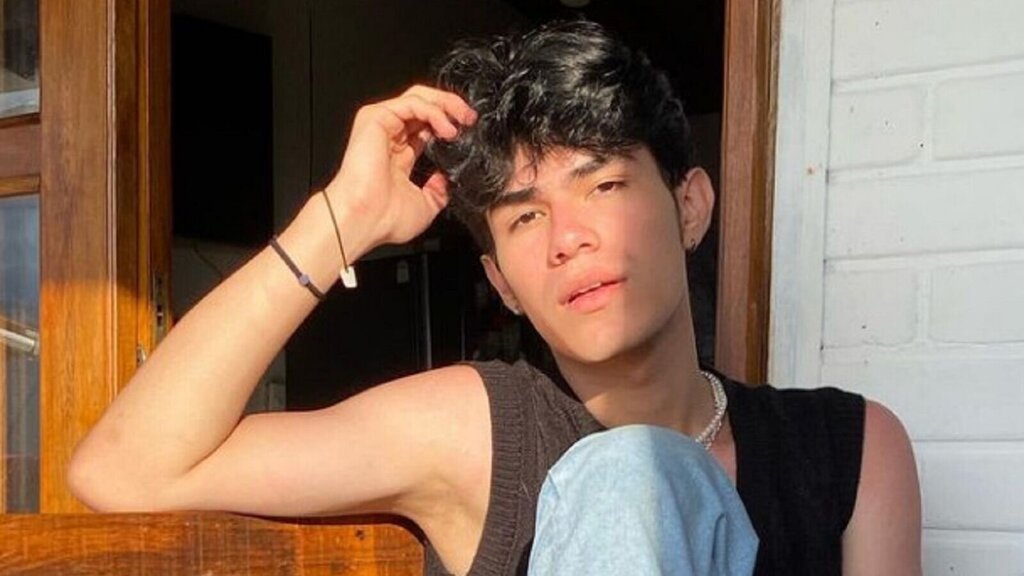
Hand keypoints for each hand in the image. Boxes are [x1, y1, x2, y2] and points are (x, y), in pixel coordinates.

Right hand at [326, 85, 476, 247]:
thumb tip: (445, 180)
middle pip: (424, 105)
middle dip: (451, 107)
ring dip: (446, 105)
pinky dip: (434, 111)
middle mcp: (390, 136)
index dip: (449, 123)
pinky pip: (412, 103)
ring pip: (419, 97)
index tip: (469, 131)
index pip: (426, 125)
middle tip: (470, 118)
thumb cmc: (384, 219)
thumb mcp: (425, 206)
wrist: (365, 220)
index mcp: (398, 154)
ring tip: (464, 120)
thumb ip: (437, 190)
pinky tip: (447, 129)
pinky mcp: (376, 118)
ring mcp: (381, 124)